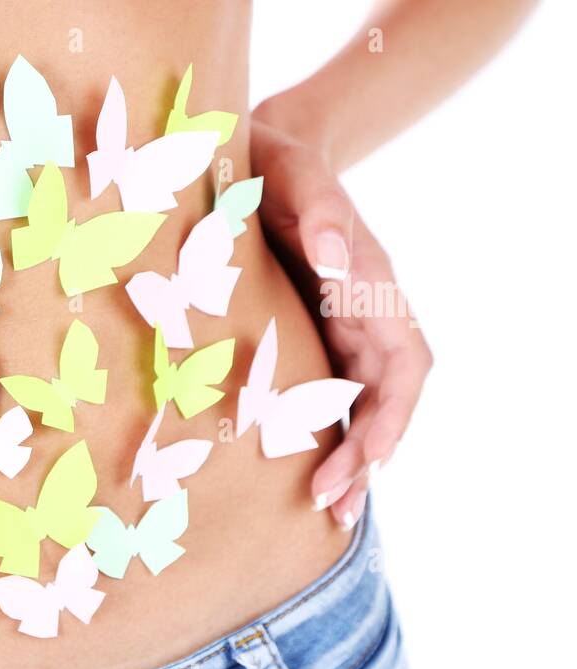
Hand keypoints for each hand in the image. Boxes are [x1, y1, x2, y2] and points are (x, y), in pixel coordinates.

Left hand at [250, 110, 432, 530]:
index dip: (391, 414)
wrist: (267, 153)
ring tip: (330, 512)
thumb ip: (320, 213)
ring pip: (360, 405)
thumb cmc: (279, 163)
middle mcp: (366, 314)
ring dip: (351, 459)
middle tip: (331, 505)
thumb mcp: (294, 176)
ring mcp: (342, 328)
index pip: (404, 362)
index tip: (372, 457)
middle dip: (365, 455)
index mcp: (373, 284)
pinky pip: (328, 394)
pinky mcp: (313, 335)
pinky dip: (324, 436)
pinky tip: (306, 473)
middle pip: (385, 399)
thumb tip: (336, 260)